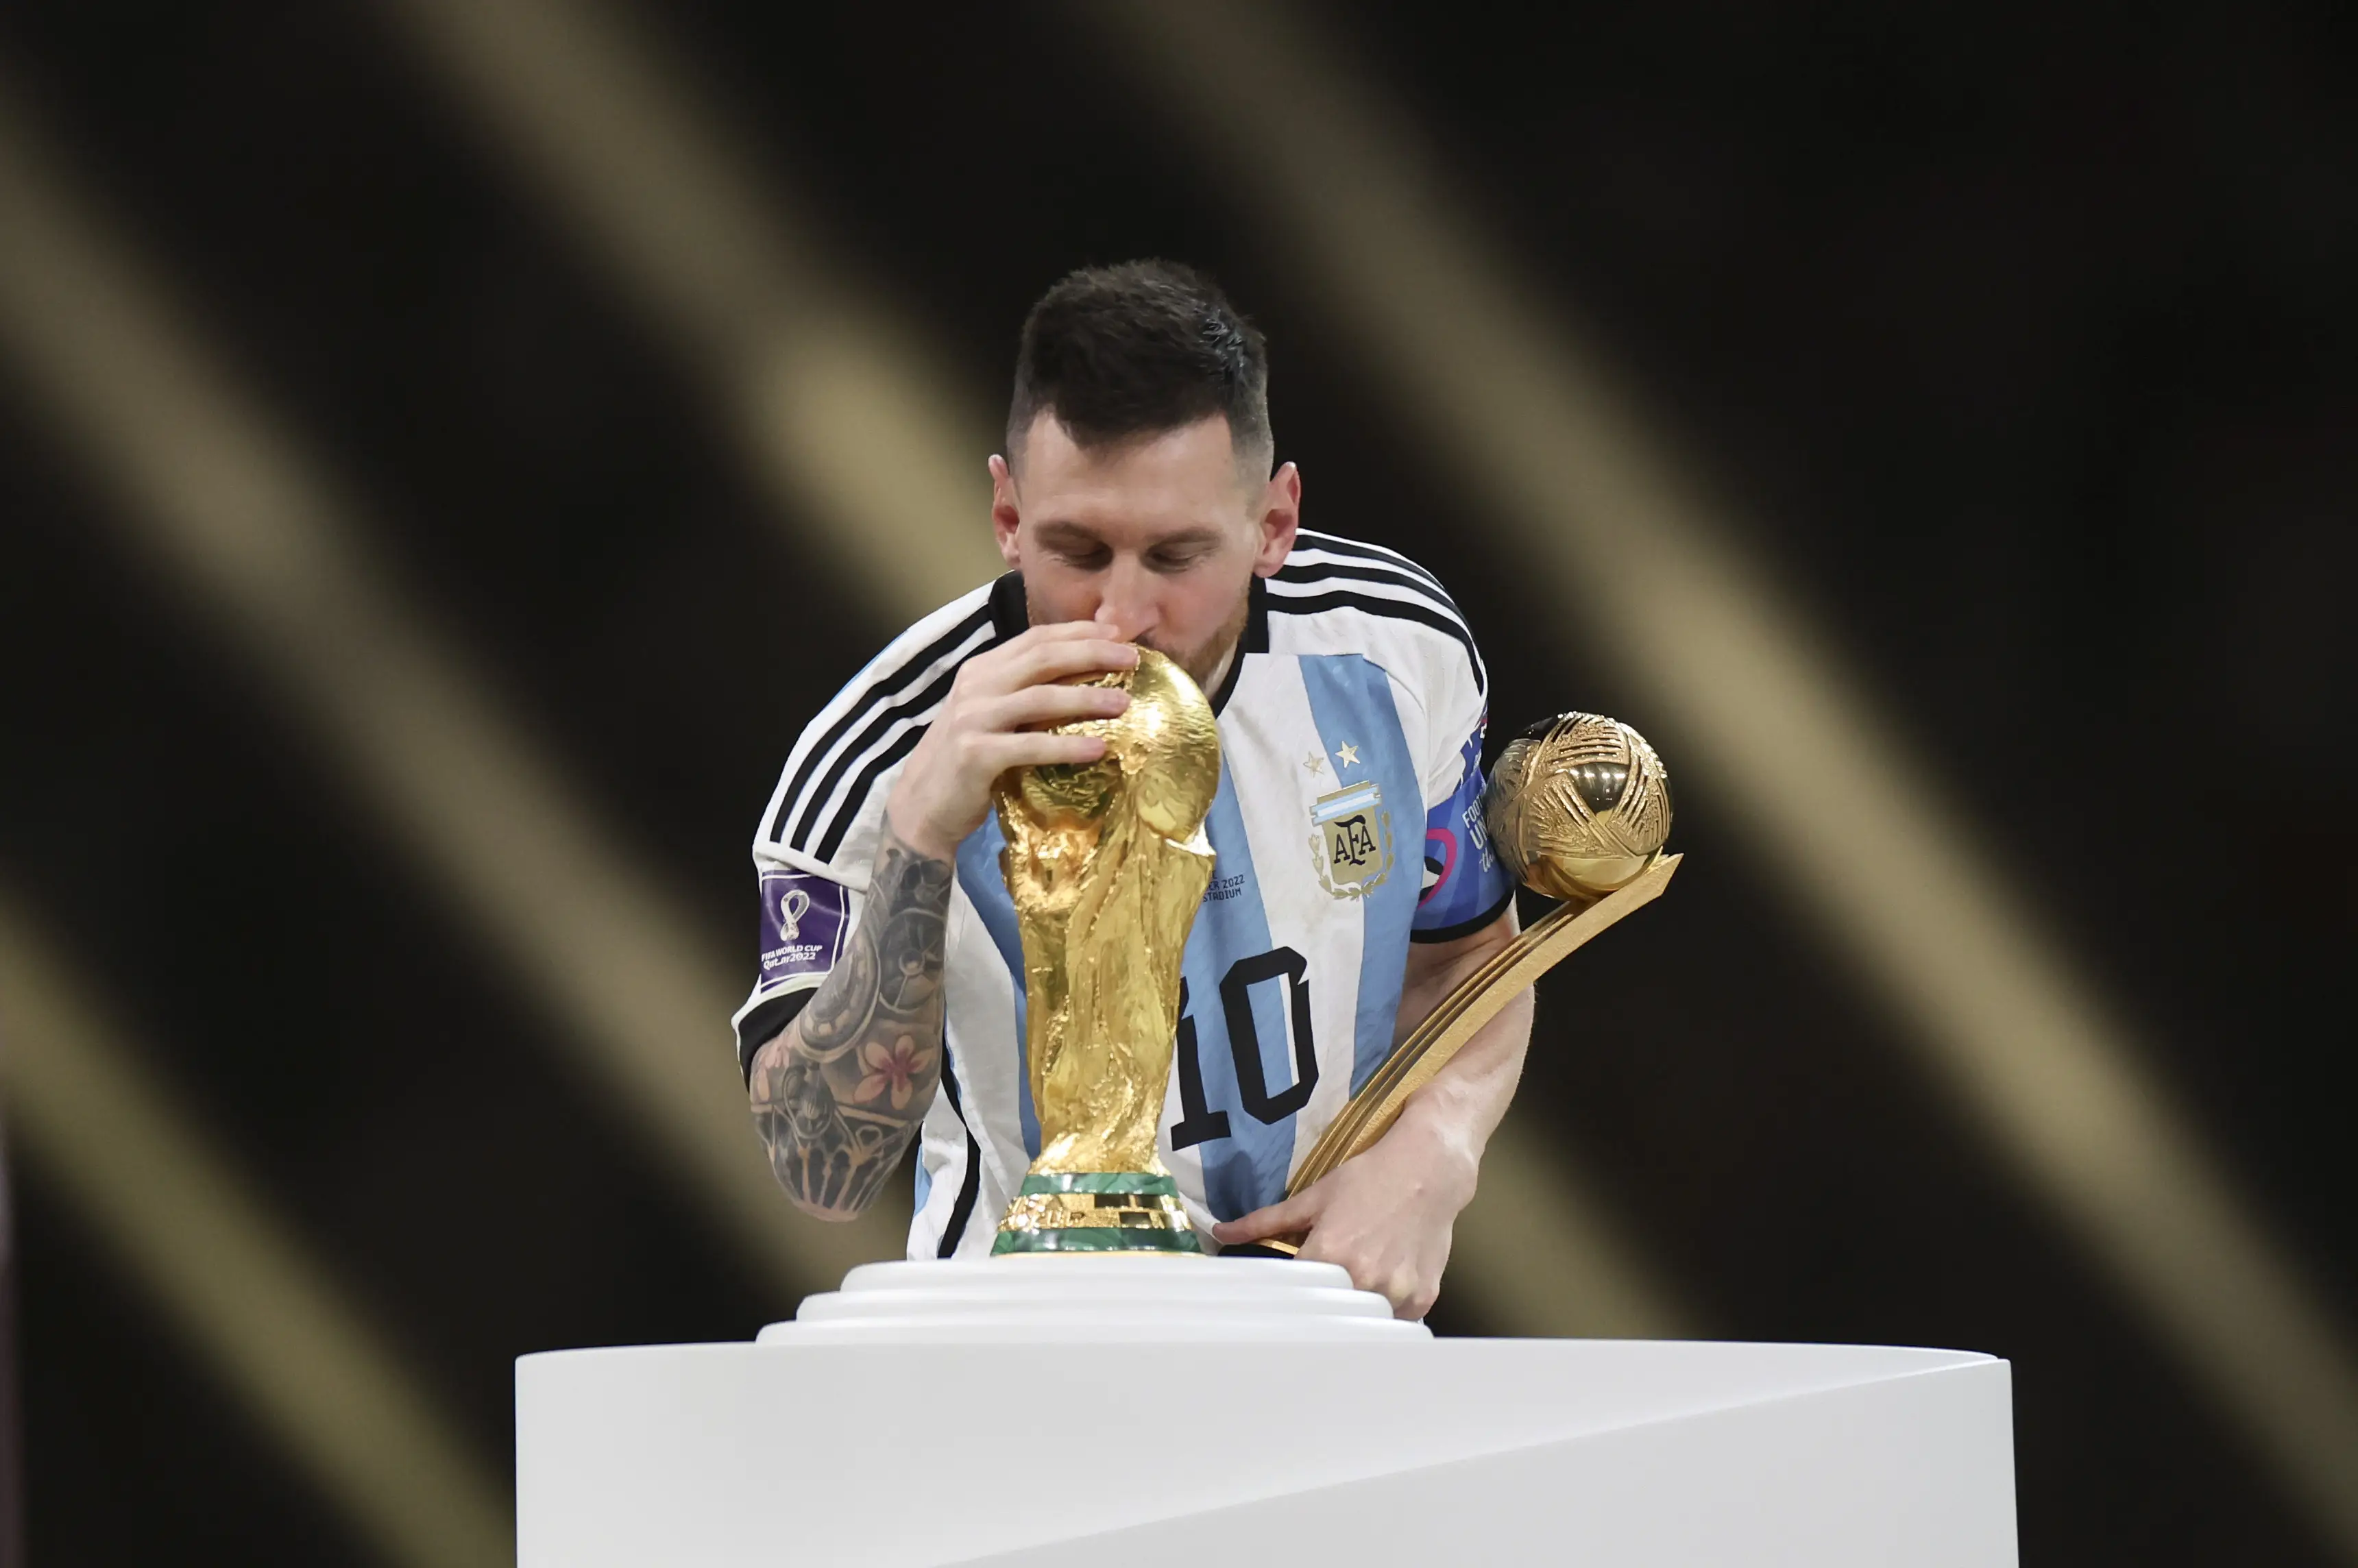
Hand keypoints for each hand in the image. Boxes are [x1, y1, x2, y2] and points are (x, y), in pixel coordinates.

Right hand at [885, 621, 1138, 860]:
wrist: (921, 807)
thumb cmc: (966, 761)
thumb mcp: (992, 716)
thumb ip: (1024, 693)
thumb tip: (1083, 678)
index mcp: (981, 670)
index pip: (1035, 639)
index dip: (1079, 633)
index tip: (1119, 633)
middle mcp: (976, 686)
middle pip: (1042, 658)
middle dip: (1091, 653)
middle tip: (1133, 657)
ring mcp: (973, 719)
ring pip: (1039, 698)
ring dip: (1087, 697)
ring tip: (1125, 703)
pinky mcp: (975, 755)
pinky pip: (1030, 746)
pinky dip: (1067, 746)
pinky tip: (1098, 749)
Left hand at [1211, 1113, 1478, 1319]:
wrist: (1428, 1169)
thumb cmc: (1368, 1179)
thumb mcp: (1313, 1197)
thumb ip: (1266, 1221)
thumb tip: (1221, 1232)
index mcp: (1330, 1255)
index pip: (1295, 1300)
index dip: (1287, 1302)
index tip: (1282, 1306)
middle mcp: (1364, 1279)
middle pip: (1330, 1315)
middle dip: (1322, 1309)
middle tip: (1319, 1301)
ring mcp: (1397, 1292)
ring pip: (1365, 1324)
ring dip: (1356, 1314)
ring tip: (1354, 1290)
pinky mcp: (1423, 1298)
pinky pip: (1398, 1321)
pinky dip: (1387, 1311)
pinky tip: (1384, 1287)